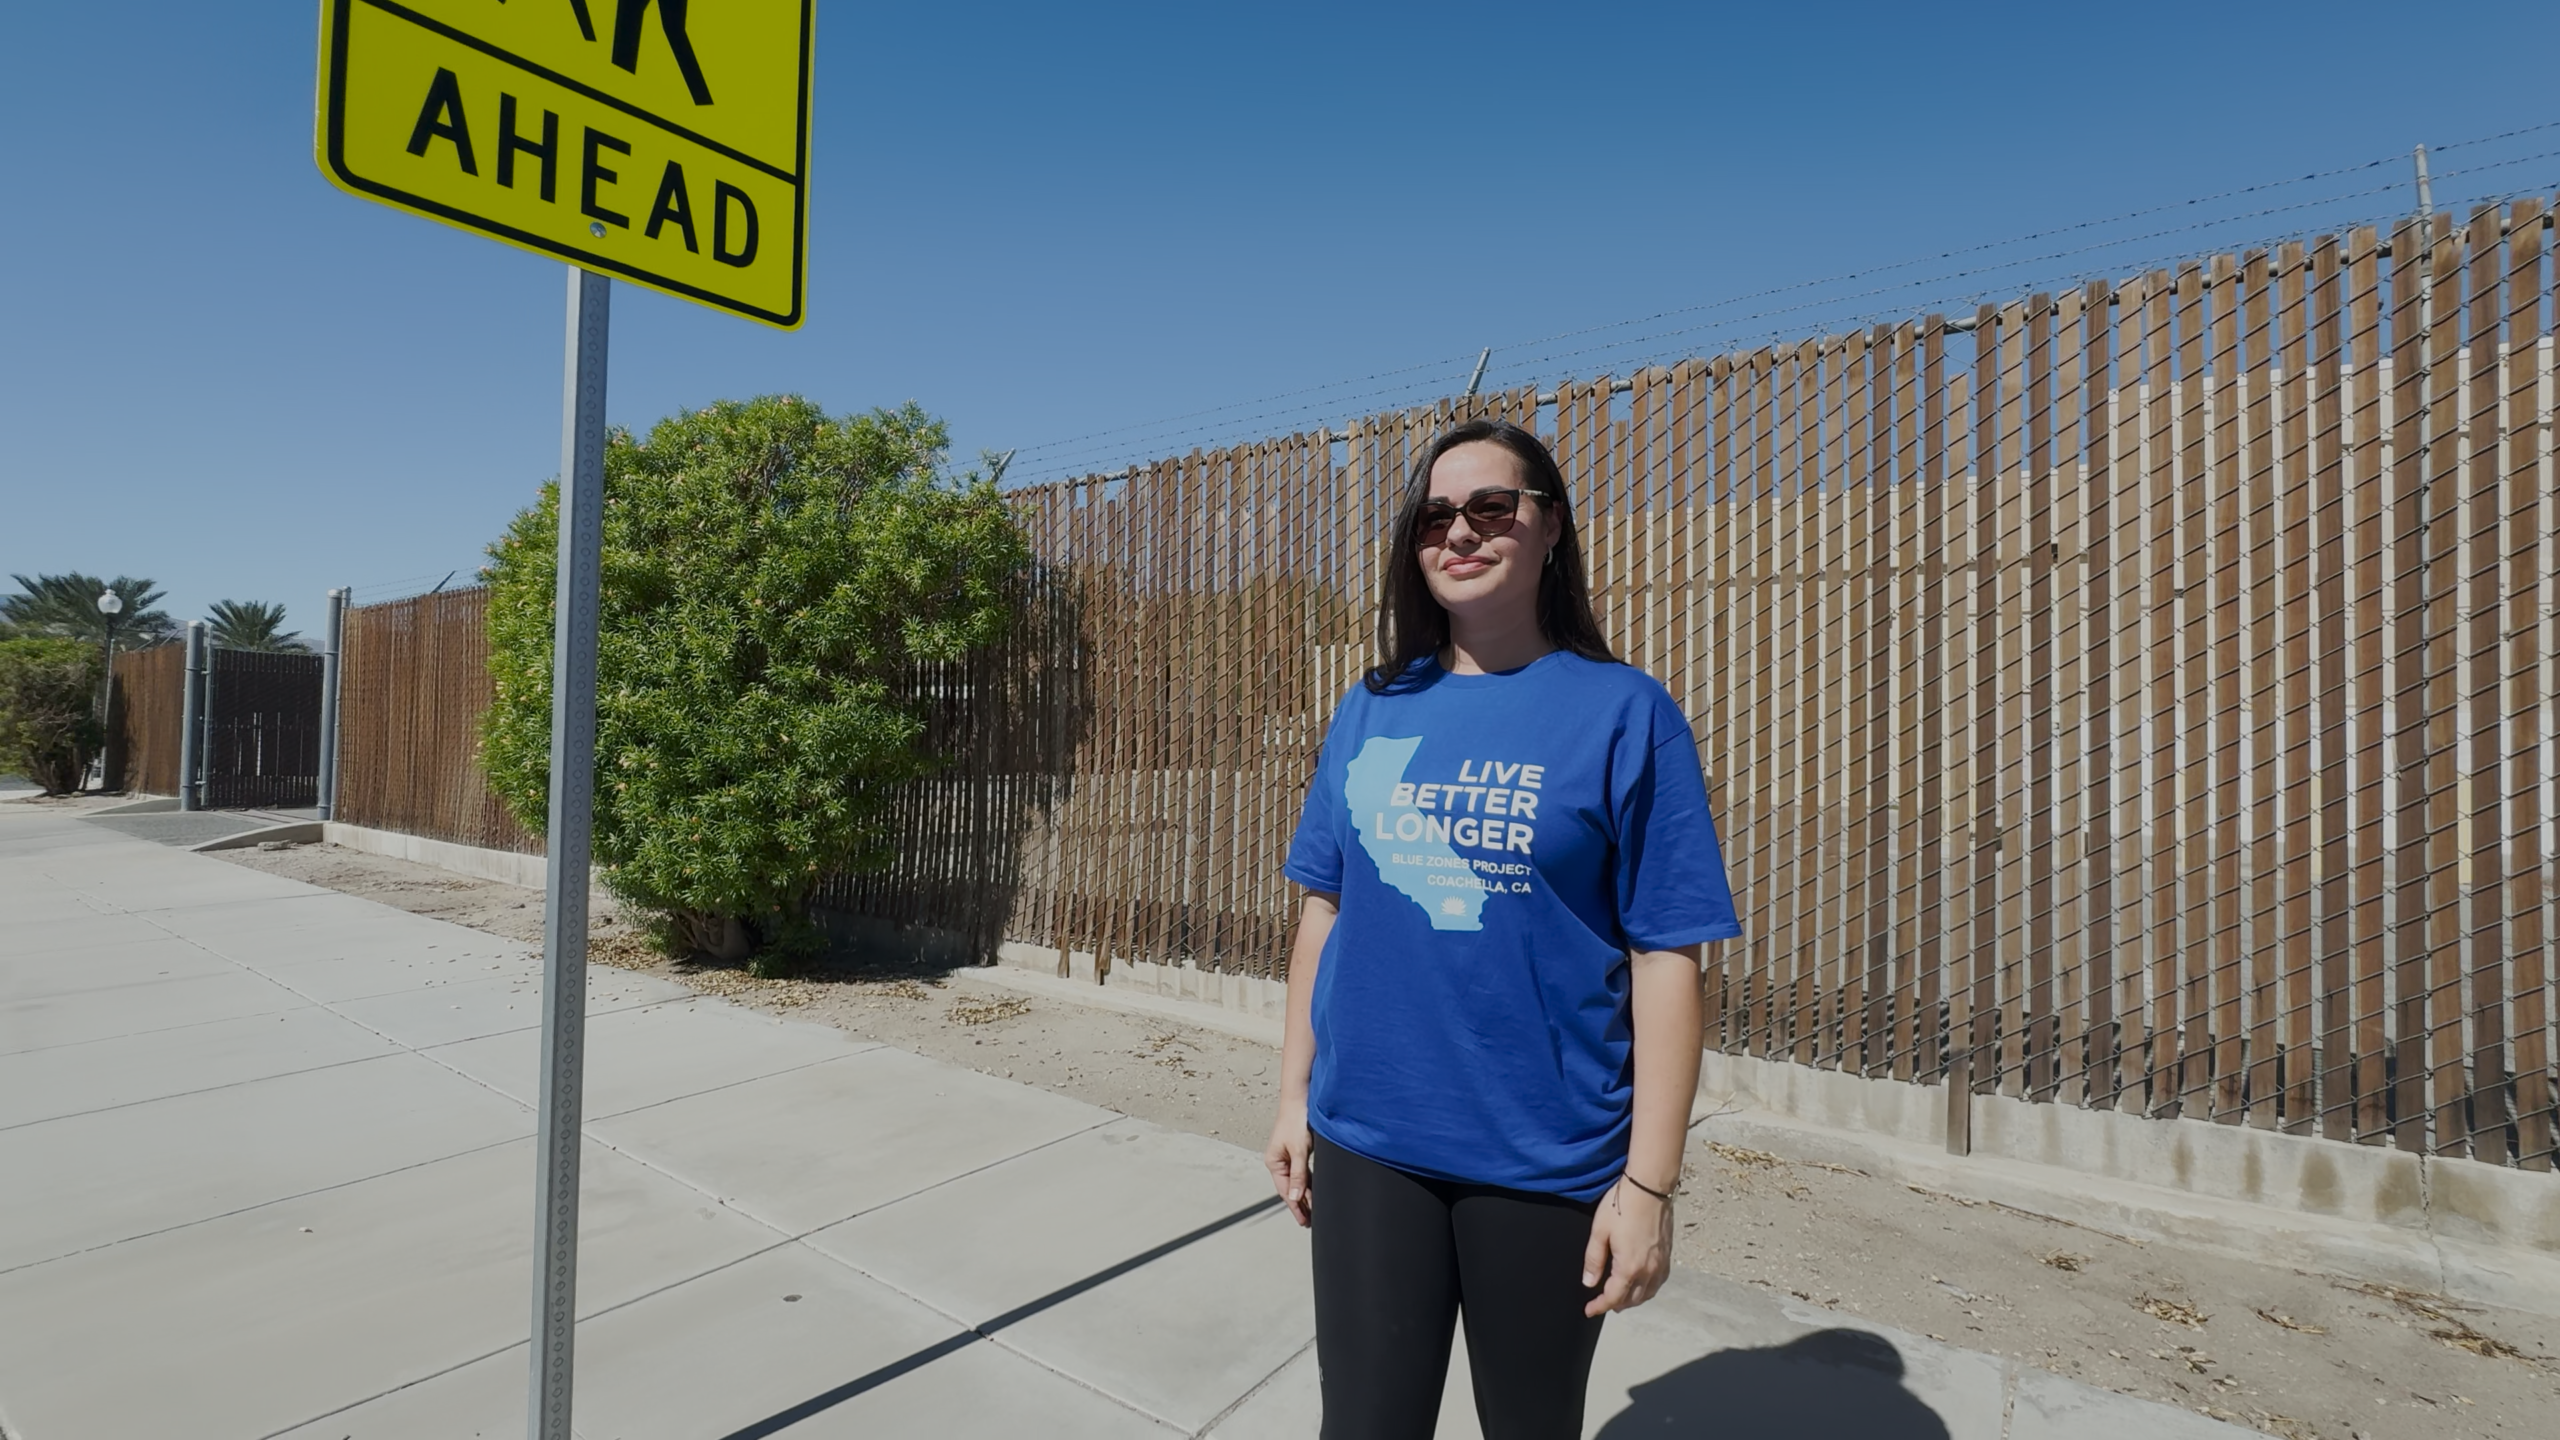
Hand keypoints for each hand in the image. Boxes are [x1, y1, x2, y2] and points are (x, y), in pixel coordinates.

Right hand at [1264, 1100, 1312, 1225]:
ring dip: (1305, 1195)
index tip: (1303, 1221)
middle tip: (1309, 1221)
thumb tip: (1295, 1196)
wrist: (1301, 1099)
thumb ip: (1298, 1175)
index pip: (1285, 1191)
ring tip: (1312, 1211)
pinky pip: (1301, 1172)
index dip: (1295, 1207)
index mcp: (1274, 1162)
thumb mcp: (1299, 1151)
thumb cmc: (1296, 1120)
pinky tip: (1314, 1191)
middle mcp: (1279, 1161)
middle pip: (1290, 1188)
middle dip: (1300, 1204)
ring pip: (1297, 1181)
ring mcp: (1287, 1156)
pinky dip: (1308, 1183)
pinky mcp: (1296, 1151)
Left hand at [1582, 1177, 1673, 1316]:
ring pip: (1648, 1293)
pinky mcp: (1668, 1254)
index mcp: (1629, 1267)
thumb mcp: (1599, 1232)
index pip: (1613, 1297)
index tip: (1589, 1310)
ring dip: (1633, 1299)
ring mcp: (1661, 1263)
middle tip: (1602, 1303)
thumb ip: (1593, 1260)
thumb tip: (1589, 1283)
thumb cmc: (1622, 1205)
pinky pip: (1659, 1282)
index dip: (1599, 1307)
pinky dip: (1648, 1289)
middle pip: (1632, 1299)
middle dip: (1616, 1304)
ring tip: (1620, 1298)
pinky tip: (1641, 1284)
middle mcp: (1648, 1270)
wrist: (1649, 1187)